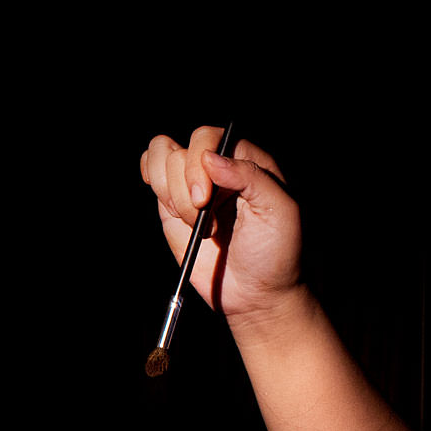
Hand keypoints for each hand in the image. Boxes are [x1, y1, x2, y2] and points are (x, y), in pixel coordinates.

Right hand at [139, 127, 305, 325]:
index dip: (198, 165)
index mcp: (247, 161)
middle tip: (202, 219)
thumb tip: (210, 158)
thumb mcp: (279, 211)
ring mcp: (192, 183)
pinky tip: (174, 210)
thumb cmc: (276, 253)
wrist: (255, 292)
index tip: (204, 200)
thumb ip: (251, 176)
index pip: (210, 138)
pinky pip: (151, 174)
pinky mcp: (172, 204)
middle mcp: (217, 167)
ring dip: (170, 194)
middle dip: (183, 188)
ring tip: (194, 221)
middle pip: (179, 151)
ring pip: (160, 159)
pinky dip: (155, 186)